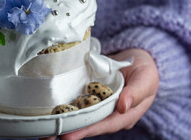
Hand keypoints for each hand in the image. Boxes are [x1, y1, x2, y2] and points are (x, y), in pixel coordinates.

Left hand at [41, 48, 158, 139]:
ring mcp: (100, 106)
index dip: (86, 131)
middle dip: (69, 132)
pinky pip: (79, 104)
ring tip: (44, 131)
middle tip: (47, 137)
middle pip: (88, 125)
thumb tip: (122, 106)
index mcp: (125, 114)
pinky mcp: (92, 97)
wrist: (138, 58)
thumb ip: (136, 92)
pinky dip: (66, 109)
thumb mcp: (146, 78)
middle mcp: (110, 114)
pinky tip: (51, 113)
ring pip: (81, 117)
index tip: (68, 136)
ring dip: (64, 123)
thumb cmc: (145, 69)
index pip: (104, 125)